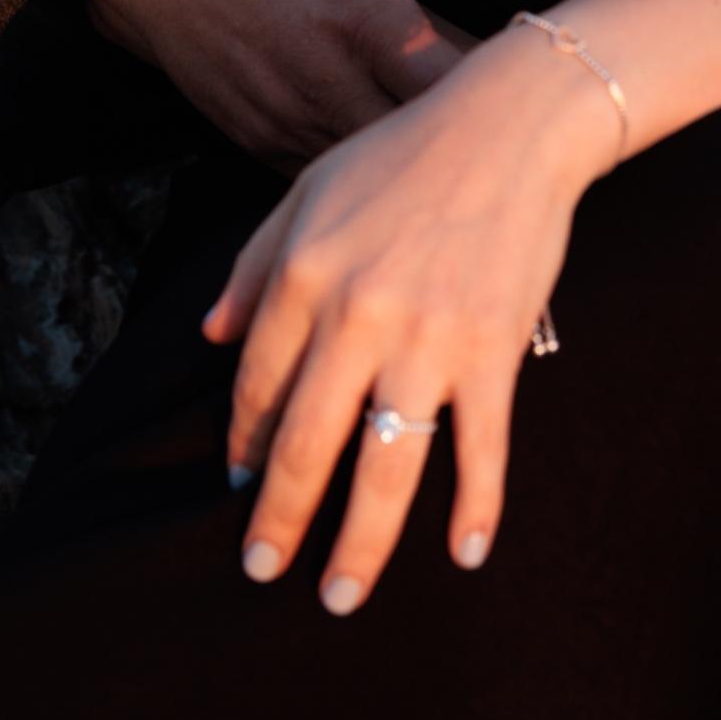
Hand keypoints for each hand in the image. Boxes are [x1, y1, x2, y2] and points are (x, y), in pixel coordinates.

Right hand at [92, 0, 559, 165]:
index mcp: (373, 26)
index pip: (465, 92)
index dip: (510, 102)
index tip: (544, 95)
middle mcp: (333, 87)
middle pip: (426, 151)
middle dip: (470, 150)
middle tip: (518, 146)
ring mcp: (290, 122)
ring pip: (375, 179)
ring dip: (416, 174)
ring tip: (461, 167)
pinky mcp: (256, 142)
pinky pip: (326, 181)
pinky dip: (362, 182)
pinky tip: (392, 172)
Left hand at [202, 32, 614, 611]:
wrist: (511, 122)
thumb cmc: (404, 151)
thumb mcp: (308, 189)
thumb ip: (255, 264)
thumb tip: (209, 337)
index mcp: (304, 275)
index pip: (259, 386)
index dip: (246, 444)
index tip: (242, 485)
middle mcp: (357, 316)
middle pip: (307, 445)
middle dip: (280, 521)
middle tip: (262, 572)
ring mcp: (429, 340)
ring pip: (385, 468)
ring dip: (361, 545)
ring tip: (339, 597)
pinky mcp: (493, 351)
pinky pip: (482, 448)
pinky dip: (476, 508)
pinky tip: (466, 555)